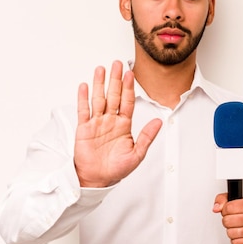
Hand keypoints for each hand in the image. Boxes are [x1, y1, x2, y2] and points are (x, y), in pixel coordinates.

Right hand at [74, 60, 162, 187]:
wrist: (98, 179)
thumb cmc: (116, 169)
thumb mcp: (137, 154)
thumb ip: (147, 137)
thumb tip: (160, 122)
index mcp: (123, 125)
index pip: (127, 102)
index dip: (129, 88)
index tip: (130, 74)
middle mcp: (110, 121)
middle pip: (113, 96)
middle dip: (115, 80)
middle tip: (116, 64)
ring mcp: (96, 123)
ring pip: (98, 99)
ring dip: (99, 84)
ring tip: (100, 69)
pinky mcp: (84, 128)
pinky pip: (83, 110)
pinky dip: (83, 98)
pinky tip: (84, 86)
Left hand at [213, 193, 242, 243]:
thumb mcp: (235, 202)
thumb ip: (222, 200)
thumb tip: (216, 208)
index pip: (228, 208)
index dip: (225, 211)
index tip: (230, 212)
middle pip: (227, 221)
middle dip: (227, 222)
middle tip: (233, 221)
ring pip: (230, 233)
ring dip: (231, 232)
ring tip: (238, 228)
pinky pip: (235, 243)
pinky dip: (235, 241)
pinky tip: (241, 236)